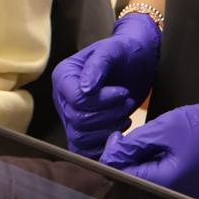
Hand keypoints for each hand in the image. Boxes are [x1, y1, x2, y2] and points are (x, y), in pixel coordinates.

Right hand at [53, 13, 160, 158]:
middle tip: (127, 101)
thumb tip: (85, 88)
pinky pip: (84, 148)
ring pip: (81, 136)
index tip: (122, 92)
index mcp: (64, 76)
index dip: (102, 101)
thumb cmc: (124, 51)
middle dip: (109, 114)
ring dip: (109, 129)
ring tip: (125, 114)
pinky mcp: (83, 130)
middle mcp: (62, 98)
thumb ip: (98, 65)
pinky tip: (119, 129)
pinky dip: (103, 144)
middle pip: (79, 120)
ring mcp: (70, 117)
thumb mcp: (114, 50)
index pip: (76, 100)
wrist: (136, 61)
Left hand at [100, 97, 198, 198]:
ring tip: (151, 142)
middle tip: (133, 138)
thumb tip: (112, 152)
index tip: (118, 139)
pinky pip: (169, 183)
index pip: (124, 176)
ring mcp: (186, 198)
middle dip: (130, 160)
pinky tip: (166, 152)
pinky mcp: (196, 193)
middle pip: (138, 182)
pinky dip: (162, 167)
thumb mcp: (167, 128)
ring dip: (146, 164)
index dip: (114, 157)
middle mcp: (173, 198)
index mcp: (164, 184)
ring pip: (153, 182)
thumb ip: (135, 143)